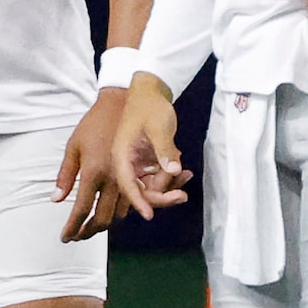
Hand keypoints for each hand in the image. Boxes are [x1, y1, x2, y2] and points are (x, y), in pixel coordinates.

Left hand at [54, 87, 131, 241]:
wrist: (125, 105)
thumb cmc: (94, 124)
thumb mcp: (73, 146)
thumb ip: (65, 175)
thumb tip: (56, 199)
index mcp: (93, 172)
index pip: (81, 210)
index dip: (73, 228)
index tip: (65, 238)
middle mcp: (113, 180)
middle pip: (102, 219)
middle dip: (89, 232)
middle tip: (77, 236)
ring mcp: (129, 179)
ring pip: (119, 214)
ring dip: (104, 224)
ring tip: (89, 227)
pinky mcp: (141, 176)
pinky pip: (130, 203)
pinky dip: (119, 212)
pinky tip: (107, 212)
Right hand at [105, 75, 193, 220]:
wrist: (150, 92)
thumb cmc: (149, 106)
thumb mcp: (158, 126)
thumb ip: (164, 149)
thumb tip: (173, 171)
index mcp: (120, 154)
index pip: (126, 183)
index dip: (138, 200)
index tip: (149, 215)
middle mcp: (125, 163)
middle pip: (140, 190)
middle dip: (160, 196)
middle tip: (182, 196)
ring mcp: (136, 163)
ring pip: (150, 186)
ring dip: (169, 187)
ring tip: (187, 176)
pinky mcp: (146, 162)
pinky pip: (158, 178)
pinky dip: (172, 178)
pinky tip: (186, 173)